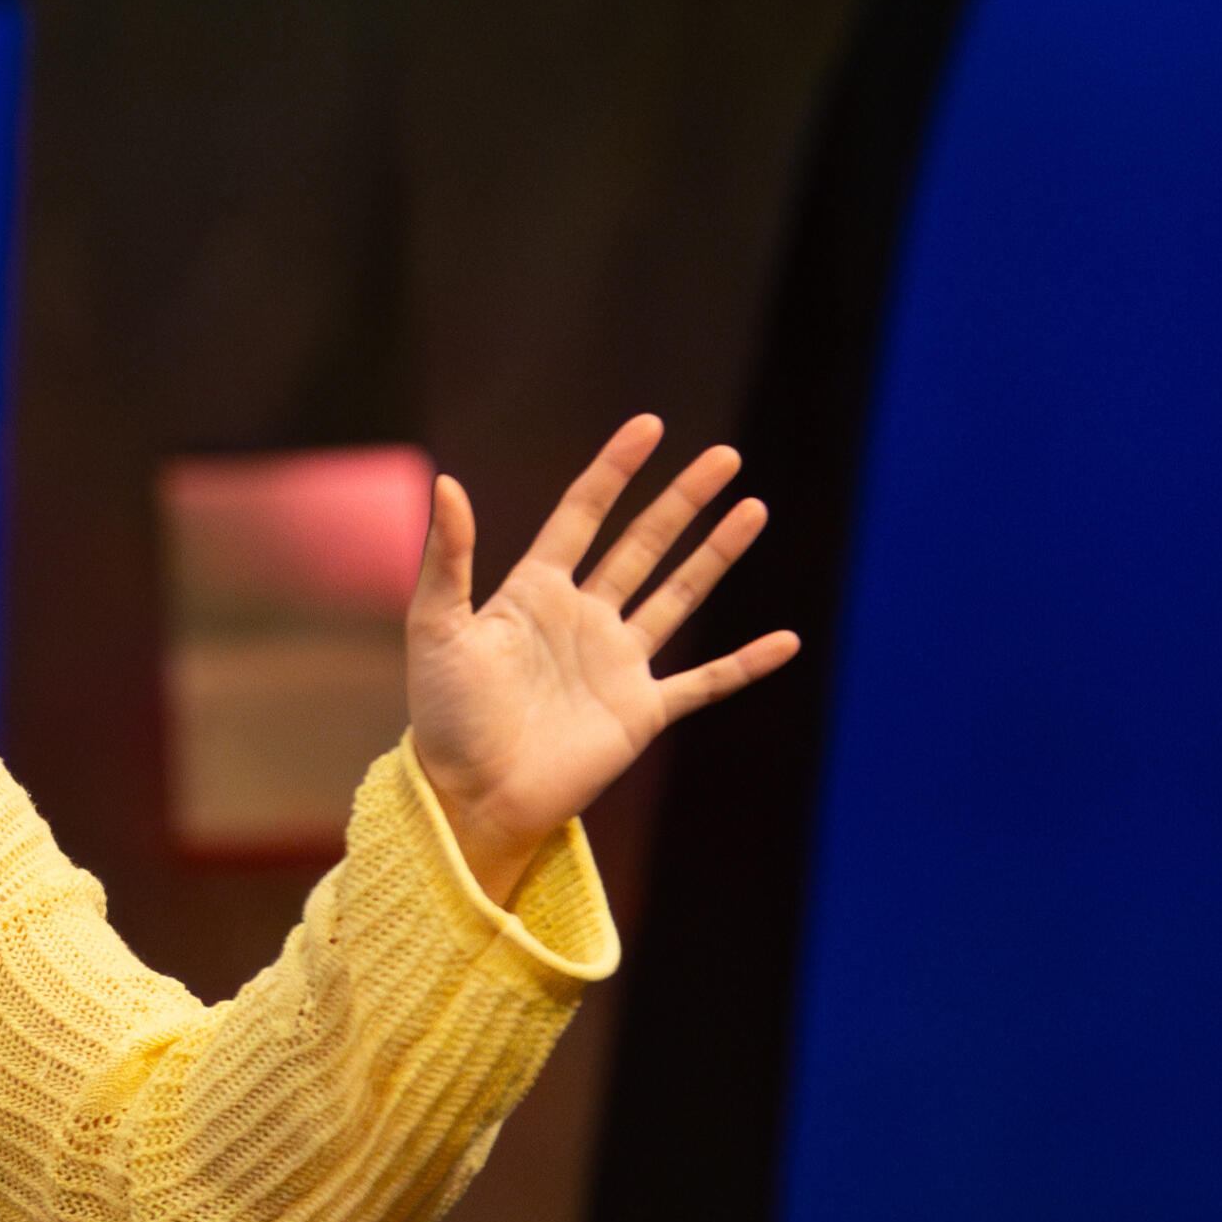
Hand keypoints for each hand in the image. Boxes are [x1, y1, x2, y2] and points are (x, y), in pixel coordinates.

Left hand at [404, 413, 800, 902]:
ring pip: (677, 596)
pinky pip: (704, 682)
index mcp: (533, 593)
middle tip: (725, 456)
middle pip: (642, 545)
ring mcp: (616, 663)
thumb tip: (447, 482)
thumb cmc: (442, 716)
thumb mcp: (436, 628)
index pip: (581, 516)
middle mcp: (582, 619)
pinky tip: (785, 641)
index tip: (649, 426)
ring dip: (715, 555)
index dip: (614, 471)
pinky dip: (744, 664)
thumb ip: (447, 558)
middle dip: (683, 501)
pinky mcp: (640, 711)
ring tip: (754, 509)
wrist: (469, 795)